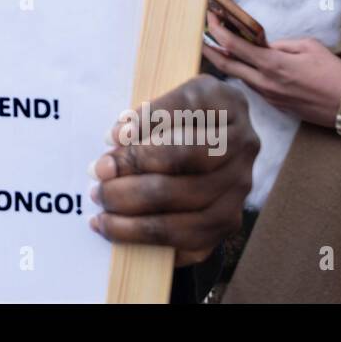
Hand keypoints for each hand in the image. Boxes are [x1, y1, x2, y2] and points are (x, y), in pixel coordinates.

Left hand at [91, 75, 256, 265]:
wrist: (217, 143)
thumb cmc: (182, 117)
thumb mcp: (168, 100)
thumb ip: (145, 116)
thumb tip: (115, 141)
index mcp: (227, 104)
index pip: (184, 110)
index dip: (144, 125)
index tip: (109, 137)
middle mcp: (243, 147)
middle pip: (184, 161)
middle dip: (131, 171)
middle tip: (97, 175)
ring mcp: (240, 188)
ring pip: (187, 207)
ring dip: (134, 213)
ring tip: (100, 210)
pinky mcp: (230, 222)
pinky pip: (190, 242)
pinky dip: (148, 241)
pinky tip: (116, 231)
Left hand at [202, 12, 340, 127]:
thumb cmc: (334, 73)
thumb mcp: (309, 46)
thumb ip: (282, 44)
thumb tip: (265, 46)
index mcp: (272, 65)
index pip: (234, 46)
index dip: (217, 31)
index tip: (209, 18)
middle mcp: (265, 83)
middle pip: (226, 65)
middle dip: (210, 49)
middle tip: (202, 35)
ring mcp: (269, 97)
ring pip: (240, 77)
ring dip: (228, 62)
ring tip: (221, 47)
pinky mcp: (277, 106)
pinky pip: (255, 87)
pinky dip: (246, 74)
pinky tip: (247, 65)